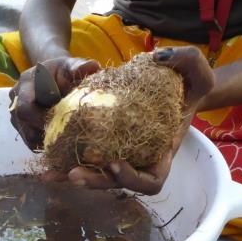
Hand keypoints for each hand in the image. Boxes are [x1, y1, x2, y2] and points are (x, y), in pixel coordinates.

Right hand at [9, 57, 100, 149]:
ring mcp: (16, 115)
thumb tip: (93, 66)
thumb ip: (79, 67)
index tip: (62, 121)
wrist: (53, 76)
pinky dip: (46, 143)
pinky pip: (31, 142)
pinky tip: (60, 139)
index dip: (41, 117)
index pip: (25, 106)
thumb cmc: (63, 71)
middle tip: (66, 133)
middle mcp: (15, 100)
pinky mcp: (22, 127)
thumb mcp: (70, 66)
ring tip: (66, 136)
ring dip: (47, 139)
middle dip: (45, 130)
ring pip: (28, 136)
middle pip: (25, 124)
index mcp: (25, 83)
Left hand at [65, 47, 214, 194]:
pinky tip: (46, 160)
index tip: (115, 163)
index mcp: (162, 155)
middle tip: (74, 174)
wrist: (169, 84)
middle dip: (95, 181)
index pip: (150, 182)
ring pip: (96, 175)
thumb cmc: (186, 80)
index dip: (132, 178)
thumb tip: (159, 57)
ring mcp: (120, 156)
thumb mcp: (196, 69)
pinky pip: (84, 158)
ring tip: (51, 173)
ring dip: (73, 175)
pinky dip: (66, 160)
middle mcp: (140, 162)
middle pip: (116, 183)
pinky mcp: (103, 145)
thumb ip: (188, 60)